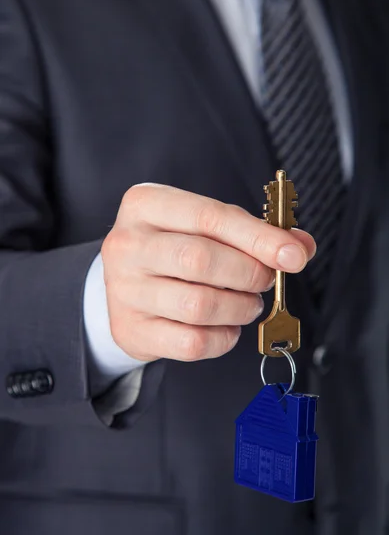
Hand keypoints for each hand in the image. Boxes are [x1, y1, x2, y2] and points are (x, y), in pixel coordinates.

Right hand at [101, 184, 315, 361]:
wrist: (122, 283)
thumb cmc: (171, 246)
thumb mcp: (202, 224)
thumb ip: (249, 231)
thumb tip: (299, 246)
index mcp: (145, 205)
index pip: (210, 217)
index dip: (258, 238)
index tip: (294, 255)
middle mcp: (127, 245)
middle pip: (201, 260)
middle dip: (249, 273)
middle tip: (265, 280)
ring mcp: (124, 290)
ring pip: (198, 305)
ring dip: (239, 308)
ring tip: (247, 303)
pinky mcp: (131, 329)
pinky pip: (191, 343)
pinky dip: (223, 338)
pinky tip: (227, 327)